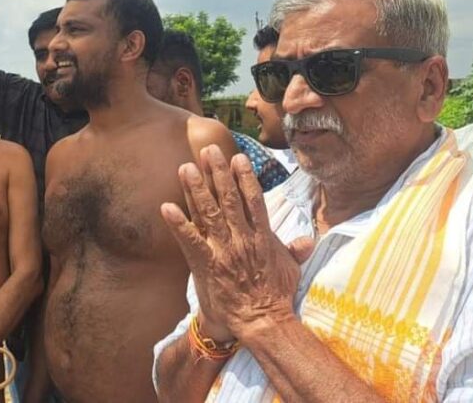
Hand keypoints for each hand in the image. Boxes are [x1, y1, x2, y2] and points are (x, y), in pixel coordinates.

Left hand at [160, 146, 314, 341]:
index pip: (253, 200)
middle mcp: (242, 238)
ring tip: (186, 168)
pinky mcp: (207, 264)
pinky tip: (166, 207)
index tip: (237, 157)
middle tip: (208, 150)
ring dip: (196, 189)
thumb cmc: (275, 296)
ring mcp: (224, 250)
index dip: (244, 177)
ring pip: (209, 212)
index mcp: (262, 236)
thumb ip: (295, 250)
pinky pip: (189, 240)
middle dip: (218, 172)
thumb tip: (306, 240)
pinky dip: (178, 223)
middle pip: (228, 199)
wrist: (262, 321)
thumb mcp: (290, 269)